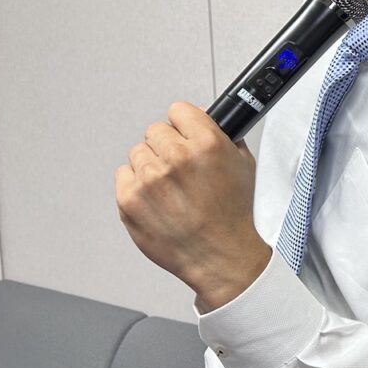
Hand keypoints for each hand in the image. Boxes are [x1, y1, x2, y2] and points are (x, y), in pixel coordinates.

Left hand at [115, 101, 270, 309]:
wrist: (220, 256)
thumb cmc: (233, 216)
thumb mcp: (244, 165)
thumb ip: (223, 138)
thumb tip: (204, 121)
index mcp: (207, 143)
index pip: (179, 111)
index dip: (185, 125)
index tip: (186, 136)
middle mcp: (176, 157)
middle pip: (156, 131)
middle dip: (167, 146)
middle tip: (180, 169)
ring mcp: (149, 179)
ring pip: (138, 153)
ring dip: (151, 166)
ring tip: (169, 190)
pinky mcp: (129, 199)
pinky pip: (123, 176)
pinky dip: (136, 186)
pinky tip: (157, 200)